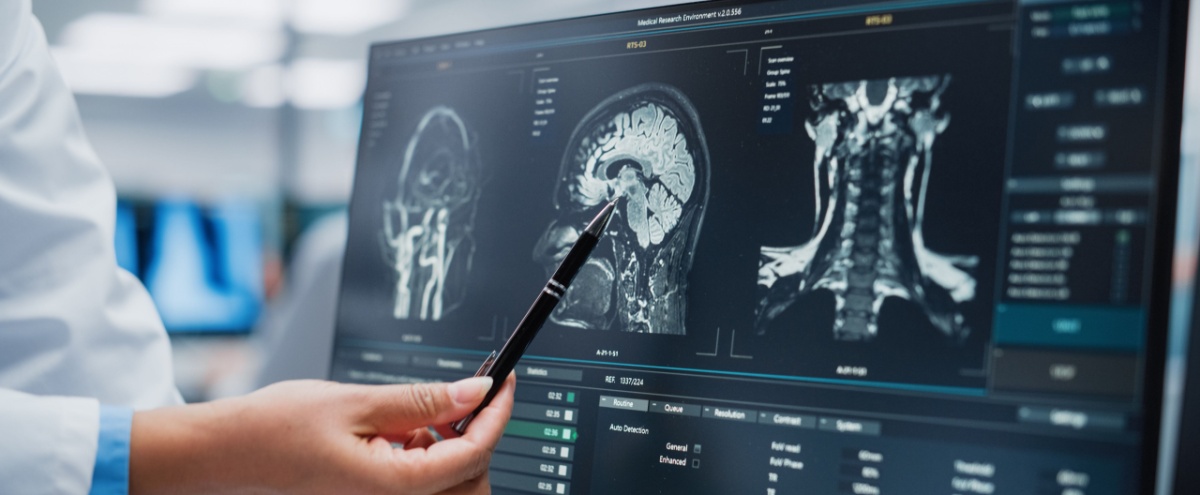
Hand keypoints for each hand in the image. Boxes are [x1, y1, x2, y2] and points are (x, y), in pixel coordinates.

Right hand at [130, 374, 515, 493]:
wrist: (227, 452)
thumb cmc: (275, 428)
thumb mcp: (356, 402)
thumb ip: (422, 401)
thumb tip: (475, 392)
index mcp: (390, 486)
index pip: (472, 455)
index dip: (497, 415)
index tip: (504, 381)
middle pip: (470, 483)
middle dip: (480, 439)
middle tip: (470, 396)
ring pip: (449, 487)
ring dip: (455, 449)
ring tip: (430, 412)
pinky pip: (421, 485)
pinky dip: (428, 456)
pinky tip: (409, 428)